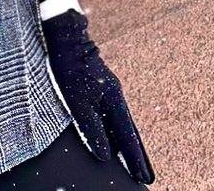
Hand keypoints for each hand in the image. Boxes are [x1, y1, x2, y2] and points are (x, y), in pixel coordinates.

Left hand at [42, 7, 155, 183]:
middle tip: (148, 178)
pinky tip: (115, 137)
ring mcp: (109, 91)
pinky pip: (114, 116)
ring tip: (136, 163)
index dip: (135, 159)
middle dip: (138, 156)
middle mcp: (115, 97)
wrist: (66, 37)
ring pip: (123, 125)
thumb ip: (92, 128)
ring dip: (130, 145)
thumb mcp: (77, 101)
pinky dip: (119, 132)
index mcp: (114, 100)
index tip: (144, 178)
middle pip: (130, 133)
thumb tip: (104, 155)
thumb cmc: (70, 67)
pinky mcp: (100, 88)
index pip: (127, 137)